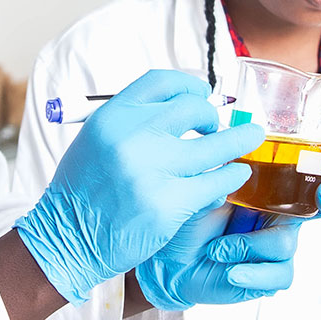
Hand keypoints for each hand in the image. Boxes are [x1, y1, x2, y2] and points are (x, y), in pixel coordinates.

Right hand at [15, 70, 264, 304]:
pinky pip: (215, 183)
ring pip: (215, 145)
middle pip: (193, 108)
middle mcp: (132, 136)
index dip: (190, 85)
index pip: (163, 81)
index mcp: (113, 115)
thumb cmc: (85, 190)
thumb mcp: (97, 139)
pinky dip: (231, 178)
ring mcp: (151, 170)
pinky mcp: (168, 204)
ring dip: (240, 140)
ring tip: (252, 138)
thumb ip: (134, 121)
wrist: (68, 238)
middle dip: (212, 116)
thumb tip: (184, 105)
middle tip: (217, 128)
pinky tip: (235, 177)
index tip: (203, 94)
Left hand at [135, 148, 320, 310]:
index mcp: (270, 185)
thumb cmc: (190, 217)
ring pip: (287, 241)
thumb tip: (240, 160)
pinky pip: (281, 274)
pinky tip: (231, 271)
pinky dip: (254, 272)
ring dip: (249, 244)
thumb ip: (224, 171)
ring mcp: (276, 244)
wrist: (169, 259)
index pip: (309, 170)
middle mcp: (280, 213)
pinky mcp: (269, 274)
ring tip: (217, 249)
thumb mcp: (203, 186)